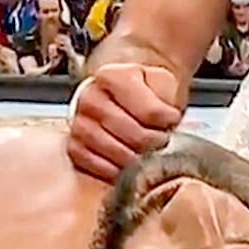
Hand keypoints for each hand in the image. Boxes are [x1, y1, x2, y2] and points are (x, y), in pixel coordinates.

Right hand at [66, 63, 183, 181]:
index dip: (168, 121)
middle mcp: (90, 98)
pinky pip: (102, 169)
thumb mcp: (159, 79)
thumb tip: (172, 123)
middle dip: (156, 143)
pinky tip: (130, 162)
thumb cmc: (141, 92)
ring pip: (120, 154)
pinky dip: (120, 171)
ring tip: (148, 150)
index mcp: (111, 76)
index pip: (149, 111)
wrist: (120, 99)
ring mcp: (79, 125)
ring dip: (140, 160)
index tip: (173, 120)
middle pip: (135, 136)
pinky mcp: (75, 148)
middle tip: (163, 140)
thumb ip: (167, 95)